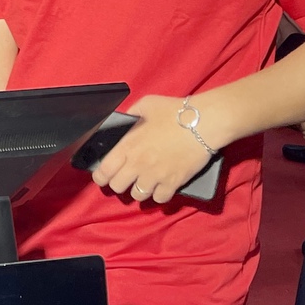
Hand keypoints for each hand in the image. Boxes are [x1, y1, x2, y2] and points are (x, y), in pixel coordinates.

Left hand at [90, 95, 214, 204]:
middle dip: (119, 183)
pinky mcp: (173, 183)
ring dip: (139, 190)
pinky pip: (159, 199)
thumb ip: (131, 115)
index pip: (104, 171)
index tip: (103, 177)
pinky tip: (160, 187)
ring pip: (137, 195)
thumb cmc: (174, 111)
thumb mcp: (145, 105)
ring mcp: (155, 176)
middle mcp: (138, 164)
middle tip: (125, 178)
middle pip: (118, 186)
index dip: (101, 177)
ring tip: (144, 182)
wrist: (203, 122)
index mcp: (128, 145)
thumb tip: (124, 121)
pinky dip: (158, 195)